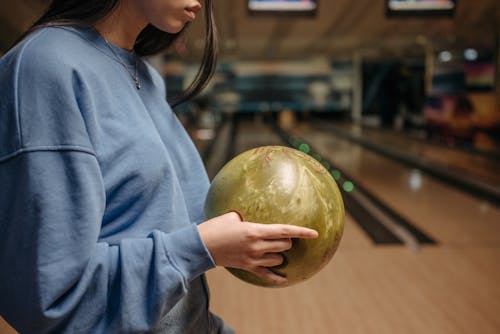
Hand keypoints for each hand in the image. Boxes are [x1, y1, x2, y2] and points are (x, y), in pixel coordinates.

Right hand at [198, 212, 317, 284]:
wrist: (201, 246)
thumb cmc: (215, 227)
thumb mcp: (232, 216)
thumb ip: (247, 217)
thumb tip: (252, 213)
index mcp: (255, 230)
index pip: (284, 231)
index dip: (302, 232)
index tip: (315, 233)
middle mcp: (257, 246)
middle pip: (284, 246)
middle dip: (286, 241)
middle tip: (280, 237)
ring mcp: (253, 258)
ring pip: (278, 260)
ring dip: (279, 254)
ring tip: (274, 250)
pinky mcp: (247, 267)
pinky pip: (266, 275)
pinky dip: (276, 277)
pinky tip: (284, 279)